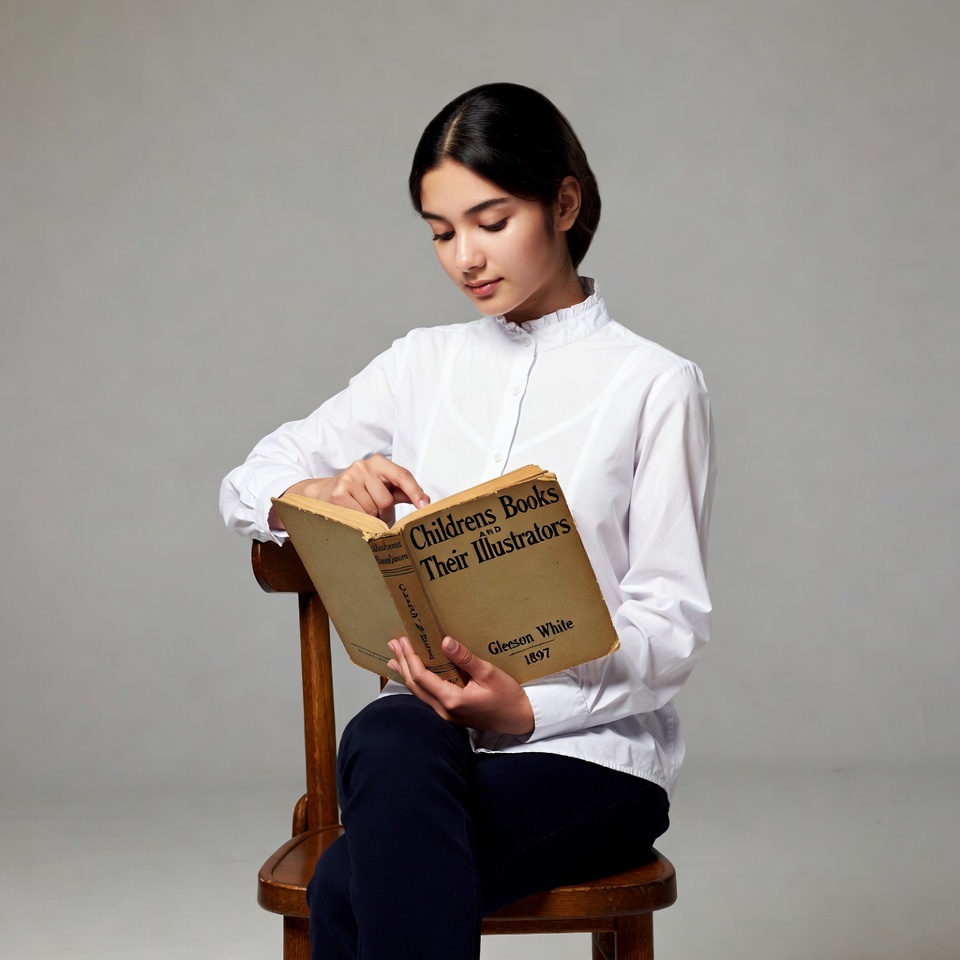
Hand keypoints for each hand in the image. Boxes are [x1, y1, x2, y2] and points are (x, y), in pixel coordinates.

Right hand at [270, 455, 428, 527]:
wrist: (322, 493)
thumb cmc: (357, 491)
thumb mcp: (379, 487)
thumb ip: (400, 491)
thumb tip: (425, 500)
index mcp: (378, 463)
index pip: (402, 476)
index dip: (415, 492)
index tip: (424, 505)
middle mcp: (363, 466)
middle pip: (387, 500)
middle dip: (384, 512)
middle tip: (374, 511)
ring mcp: (349, 478)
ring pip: (373, 511)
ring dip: (370, 518)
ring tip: (360, 511)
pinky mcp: (338, 493)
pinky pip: (359, 516)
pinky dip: (359, 520)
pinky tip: (351, 513)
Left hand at [388, 635, 534, 735]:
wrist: (519, 719)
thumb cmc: (507, 697)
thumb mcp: (488, 673)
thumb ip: (465, 658)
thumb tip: (445, 641)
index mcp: (452, 699)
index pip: (421, 677)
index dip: (410, 657)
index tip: (403, 640)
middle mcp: (444, 710)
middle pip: (415, 685)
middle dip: (402, 663)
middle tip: (394, 643)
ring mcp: (446, 714)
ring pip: (419, 692)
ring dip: (407, 673)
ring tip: (394, 658)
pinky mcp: (450, 714)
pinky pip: (427, 696)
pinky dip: (417, 682)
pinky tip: (413, 675)